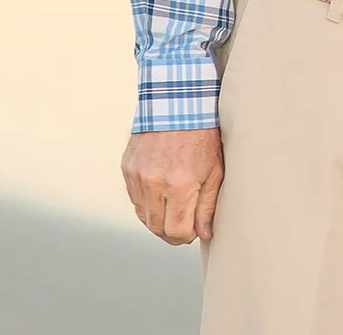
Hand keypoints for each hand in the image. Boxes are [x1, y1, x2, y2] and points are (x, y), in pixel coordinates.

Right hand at [121, 127, 223, 244]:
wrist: (177, 104)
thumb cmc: (201, 137)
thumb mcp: (214, 171)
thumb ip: (207, 206)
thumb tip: (203, 234)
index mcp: (180, 186)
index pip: (175, 231)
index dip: (184, 237)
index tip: (191, 232)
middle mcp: (155, 183)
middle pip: (156, 227)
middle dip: (171, 232)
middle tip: (182, 226)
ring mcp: (138, 175)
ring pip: (142, 215)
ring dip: (157, 218)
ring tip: (171, 209)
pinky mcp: (128, 168)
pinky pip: (134, 197)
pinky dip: (146, 202)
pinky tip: (159, 193)